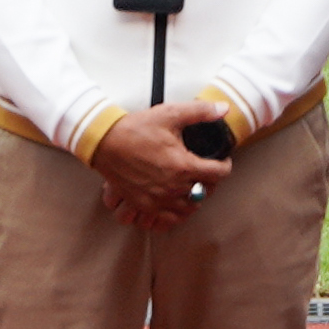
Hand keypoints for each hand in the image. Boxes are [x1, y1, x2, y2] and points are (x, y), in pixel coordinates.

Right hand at [82, 111, 218, 223]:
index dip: (225, 165)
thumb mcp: (170, 114)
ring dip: (194, 198)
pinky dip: (176, 214)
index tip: (222, 160)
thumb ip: (200, 111)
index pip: (218, 174)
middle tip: (207, 171)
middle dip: (210, 181)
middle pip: (205, 192)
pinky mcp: (143, 205)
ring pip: (188, 209)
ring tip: (192, 186)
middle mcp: (172, 188)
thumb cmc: (136, 129)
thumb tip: (224, 108)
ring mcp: (157, 200)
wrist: (104, 142)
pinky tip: (176, 202)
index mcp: (183, 166)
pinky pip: (168, 220)